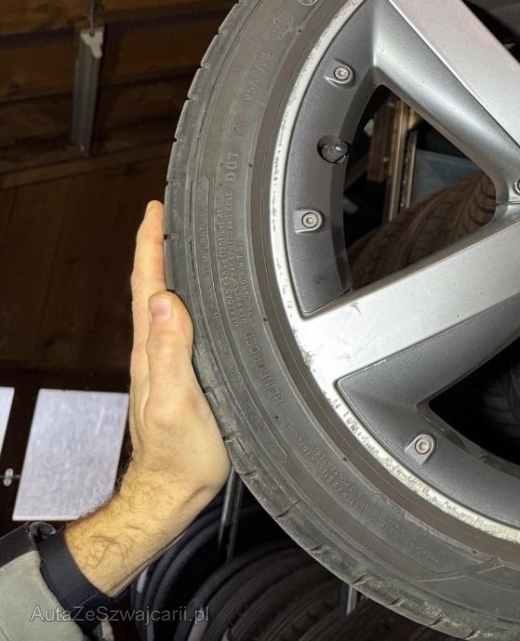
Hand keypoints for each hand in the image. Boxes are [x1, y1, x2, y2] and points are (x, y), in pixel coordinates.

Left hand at [64, 201, 229, 595]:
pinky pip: (173, 327)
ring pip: (159, 306)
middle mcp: (153, 353)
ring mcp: (162, 366)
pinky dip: (177, 301)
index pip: (147, 286)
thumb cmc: (180, 456)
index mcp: (152, 352)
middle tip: (163, 214)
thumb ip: (171, 351)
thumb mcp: (178, 401)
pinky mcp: (176, 378)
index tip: (155, 209)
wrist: (174, 493)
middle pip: (149, 288)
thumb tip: (163, 300)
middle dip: (154, 246)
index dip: (150, 244)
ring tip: (173, 245)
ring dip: (163, 270)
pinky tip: (187, 302)